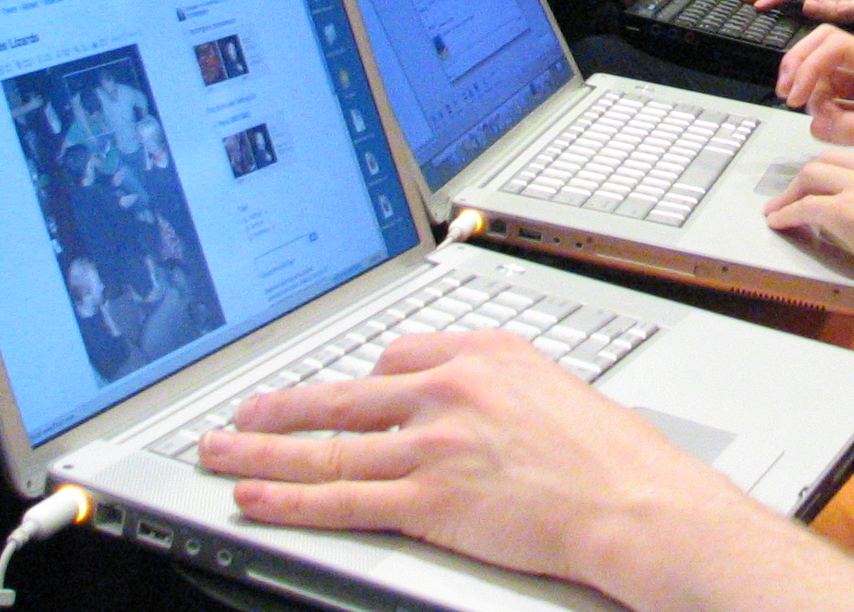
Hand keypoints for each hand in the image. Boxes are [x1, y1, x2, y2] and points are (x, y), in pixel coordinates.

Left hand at [197, 333, 758, 595]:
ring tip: (222, 454)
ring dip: (262, 453)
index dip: (357, 381)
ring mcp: (433, 444)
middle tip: (242, 415)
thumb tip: (476, 408)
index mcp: (485, 353)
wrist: (631, 498)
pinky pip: (340, 499)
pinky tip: (255, 497)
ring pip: (327, 448)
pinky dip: (289, 500)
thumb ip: (502, 389)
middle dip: (283, 410)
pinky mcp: (427, 499)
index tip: (333, 393)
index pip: (397, 357)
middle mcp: (450, 389)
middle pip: (344, 397)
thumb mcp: (555, 389)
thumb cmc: (611, 455)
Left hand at [765, 147, 853, 275]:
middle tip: (801, 190)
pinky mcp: (846, 210)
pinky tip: (780, 221)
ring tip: (781, 206)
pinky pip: (806, 207)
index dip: (841, 168)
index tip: (834, 179)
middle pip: (831, 158)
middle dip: (812, 174)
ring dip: (792, 191)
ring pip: (812, 174)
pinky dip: (788, 213)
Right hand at [775, 25, 853, 193]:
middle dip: (799, 66)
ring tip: (814, 118)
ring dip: (809, 88)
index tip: (796, 97)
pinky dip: (821, 106)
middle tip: (787, 96)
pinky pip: (834, 94)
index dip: (808, 65)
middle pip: (823, 47)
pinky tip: (825, 125)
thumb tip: (816, 123)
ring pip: (824, 71)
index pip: (836, 45)